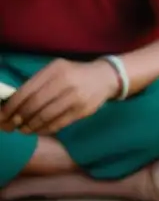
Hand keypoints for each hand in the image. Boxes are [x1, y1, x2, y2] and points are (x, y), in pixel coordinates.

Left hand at [0, 59, 119, 135]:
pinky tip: (38, 130)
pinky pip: (58, 123)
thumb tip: (13, 104)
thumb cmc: (74, 74)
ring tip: (23, 130)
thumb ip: (38, 83)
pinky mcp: (83, 110)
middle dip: (19, 117)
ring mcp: (75, 96)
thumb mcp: (57, 71)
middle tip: (11, 125)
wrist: (105, 77)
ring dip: (30, 126)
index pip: (27, 90)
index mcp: (55, 69)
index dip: (12, 105)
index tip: (3, 115)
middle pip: (35, 104)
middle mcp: (65, 81)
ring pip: (46, 116)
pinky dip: (45, 129)